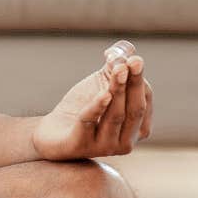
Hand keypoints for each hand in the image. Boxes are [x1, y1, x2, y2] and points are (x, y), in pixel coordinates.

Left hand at [30, 39, 153, 160]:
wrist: (53, 132)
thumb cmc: (83, 107)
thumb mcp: (101, 83)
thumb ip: (115, 66)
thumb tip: (127, 49)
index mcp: (138, 127)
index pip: (144, 101)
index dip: (138, 79)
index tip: (134, 59)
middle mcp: (126, 142)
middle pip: (134, 109)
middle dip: (133, 84)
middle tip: (131, 62)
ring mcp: (105, 147)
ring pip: (115, 116)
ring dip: (117, 90)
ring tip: (118, 69)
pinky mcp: (81, 147)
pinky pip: (90, 123)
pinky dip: (97, 107)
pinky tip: (102, 93)